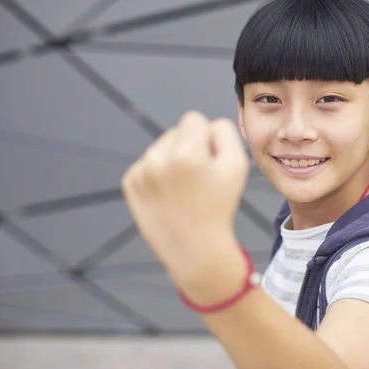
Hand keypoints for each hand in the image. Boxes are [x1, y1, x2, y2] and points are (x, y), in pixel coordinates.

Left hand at [121, 111, 248, 284]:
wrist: (195, 249)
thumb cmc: (219, 208)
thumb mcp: (237, 166)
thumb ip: (225, 133)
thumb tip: (207, 125)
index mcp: (186, 155)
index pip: (194, 119)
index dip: (207, 138)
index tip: (210, 161)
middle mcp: (158, 160)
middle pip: (176, 131)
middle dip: (188, 147)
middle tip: (198, 179)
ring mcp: (140, 173)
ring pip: (160, 146)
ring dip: (172, 160)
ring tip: (183, 189)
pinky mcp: (130, 183)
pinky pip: (147, 163)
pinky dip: (158, 175)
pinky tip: (169, 195)